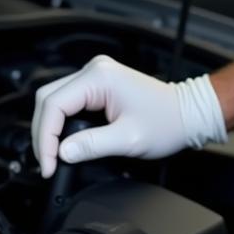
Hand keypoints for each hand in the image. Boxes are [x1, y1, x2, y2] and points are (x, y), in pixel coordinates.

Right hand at [31, 55, 226, 177]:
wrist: (189, 114)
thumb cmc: (168, 122)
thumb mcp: (129, 139)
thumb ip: (93, 146)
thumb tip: (62, 153)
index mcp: (100, 77)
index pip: (54, 104)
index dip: (45, 138)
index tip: (49, 163)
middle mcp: (95, 70)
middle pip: (48, 100)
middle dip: (44, 134)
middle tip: (48, 163)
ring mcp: (96, 76)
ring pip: (55, 100)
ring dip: (50, 129)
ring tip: (53, 156)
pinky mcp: (99, 86)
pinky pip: (69, 102)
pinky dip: (62, 123)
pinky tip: (65, 142)